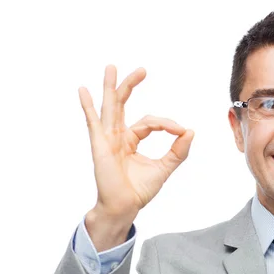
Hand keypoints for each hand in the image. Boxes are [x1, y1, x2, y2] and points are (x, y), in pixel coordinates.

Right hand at [79, 65, 193, 219]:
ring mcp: (107, 139)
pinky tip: (83, 91)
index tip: (180, 131)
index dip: (166, 124)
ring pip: (110, 108)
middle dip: (131, 86)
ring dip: (111, 87)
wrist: (125, 206)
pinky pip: (93, 123)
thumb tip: (190, 131)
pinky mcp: (100, 146)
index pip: (150, 122)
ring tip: (112, 67)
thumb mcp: (164, 168)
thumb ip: (178, 151)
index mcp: (131, 140)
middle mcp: (117, 136)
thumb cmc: (139, 190)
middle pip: (124, 104)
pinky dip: (88, 107)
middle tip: (142, 70)